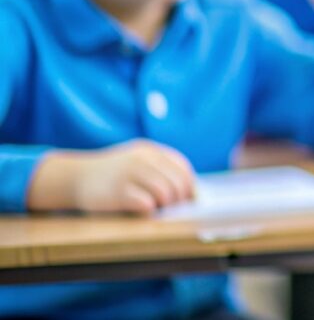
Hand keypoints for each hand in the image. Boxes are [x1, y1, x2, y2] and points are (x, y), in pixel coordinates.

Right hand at [71, 140, 194, 213]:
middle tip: (171, 209)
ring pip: (164, 191)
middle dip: (179, 199)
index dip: (188, 186)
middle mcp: (140, 158)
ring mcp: (128, 173)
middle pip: (176, 181)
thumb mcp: (136, 162)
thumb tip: (191, 194)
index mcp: (149, 150)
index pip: (182, 167)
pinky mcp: (116, 192)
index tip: (187, 199)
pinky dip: (149, 210)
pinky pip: (146, 203)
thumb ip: (160, 170)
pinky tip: (142, 211)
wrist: (73, 177)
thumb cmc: (112, 175)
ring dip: (165, 205)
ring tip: (156, 209)